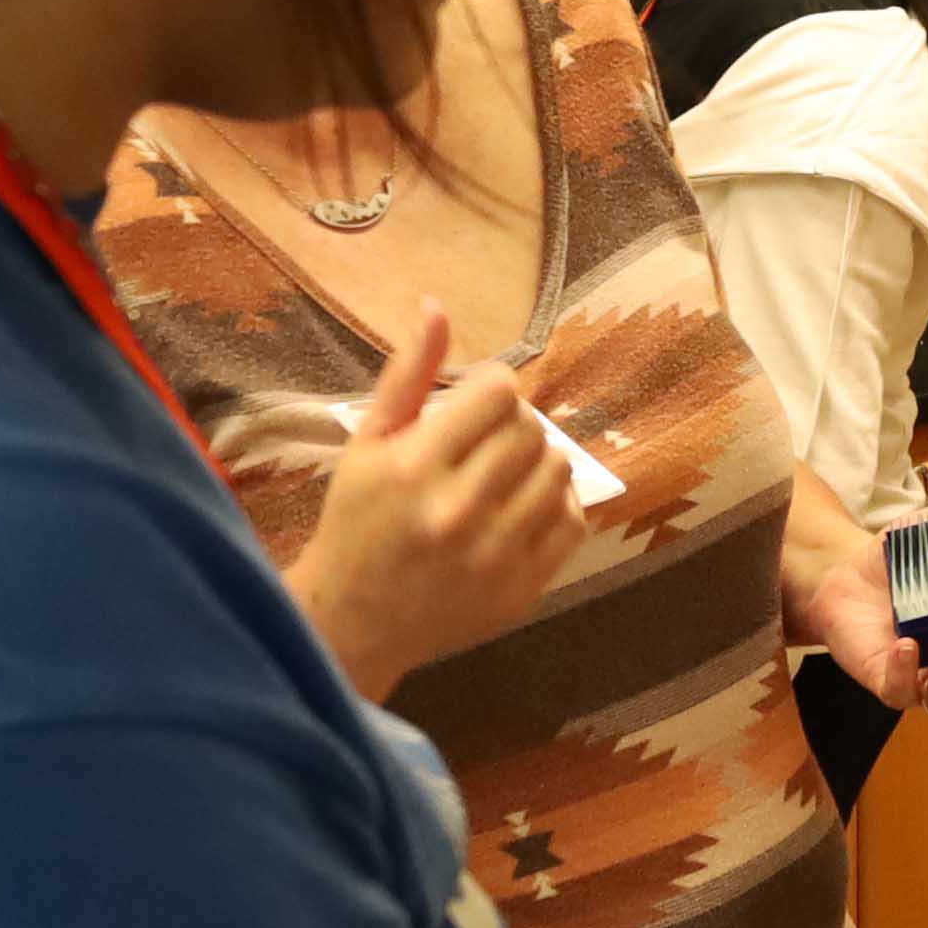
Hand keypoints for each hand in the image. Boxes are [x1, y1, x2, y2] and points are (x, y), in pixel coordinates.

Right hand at [288, 304, 588, 695]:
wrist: (355, 620)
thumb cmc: (356, 521)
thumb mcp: (367, 442)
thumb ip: (407, 376)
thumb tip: (437, 307)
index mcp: (414, 467)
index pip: (497, 393)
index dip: (492, 389)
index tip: (476, 404)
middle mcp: (457, 510)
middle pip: (531, 429)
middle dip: (514, 423)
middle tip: (487, 440)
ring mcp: (494, 555)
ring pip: (558, 471)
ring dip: (538, 460)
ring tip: (505, 471)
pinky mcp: (521, 589)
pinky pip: (571, 521)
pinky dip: (556, 503)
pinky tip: (524, 504)